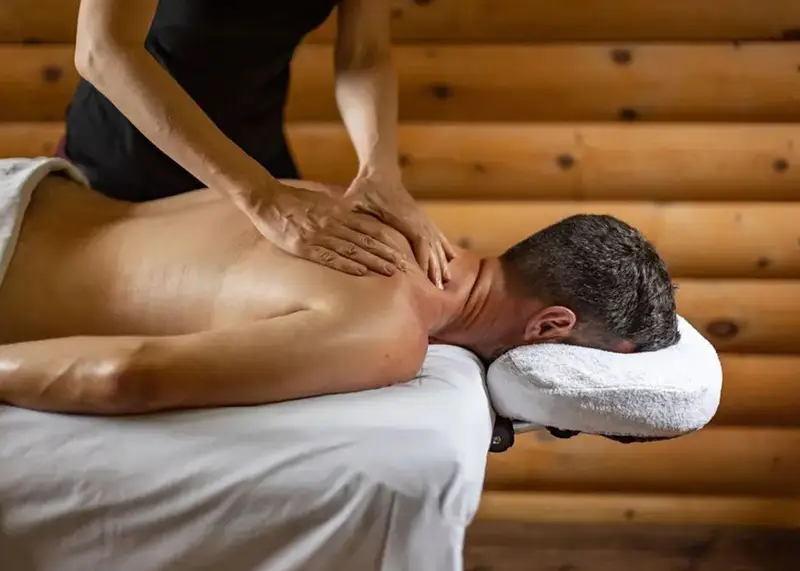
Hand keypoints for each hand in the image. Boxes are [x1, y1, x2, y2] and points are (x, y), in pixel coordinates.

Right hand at [245, 181, 405, 276]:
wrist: (266, 198)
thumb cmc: (292, 200)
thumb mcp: (321, 201)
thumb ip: (339, 211)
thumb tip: (353, 218)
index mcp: (338, 213)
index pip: (370, 228)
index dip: (387, 241)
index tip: (402, 252)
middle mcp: (333, 224)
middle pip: (366, 241)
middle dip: (387, 254)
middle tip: (406, 267)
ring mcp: (319, 235)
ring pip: (352, 250)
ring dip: (373, 261)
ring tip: (391, 272)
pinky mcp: (304, 246)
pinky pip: (329, 257)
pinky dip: (347, 265)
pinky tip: (361, 272)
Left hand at [344, 175, 454, 287]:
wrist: (380, 171)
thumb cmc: (365, 188)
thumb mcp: (353, 200)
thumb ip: (348, 215)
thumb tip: (335, 226)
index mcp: (403, 215)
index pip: (419, 239)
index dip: (424, 259)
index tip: (426, 278)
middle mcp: (416, 216)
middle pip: (431, 244)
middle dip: (436, 266)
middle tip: (439, 288)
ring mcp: (421, 217)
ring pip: (436, 241)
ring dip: (442, 260)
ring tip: (446, 281)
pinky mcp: (421, 218)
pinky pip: (437, 235)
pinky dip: (444, 248)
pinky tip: (451, 259)